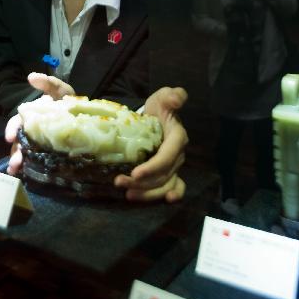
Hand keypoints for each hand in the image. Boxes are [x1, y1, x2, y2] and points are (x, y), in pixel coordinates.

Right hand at [5, 72, 74, 174]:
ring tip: (17, 170)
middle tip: (15, 162)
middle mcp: (32, 131)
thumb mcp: (62, 90)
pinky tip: (24, 175)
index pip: (17, 123)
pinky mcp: (49, 154)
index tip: (10, 137)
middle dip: (15, 152)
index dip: (12, 129)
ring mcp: (40, 144)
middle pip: (19, 142)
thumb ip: (49, 83)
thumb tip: (31, 77)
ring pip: (25, 153)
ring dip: (19, 161)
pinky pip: (36, 161)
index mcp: (32, 117)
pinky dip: (28, 167)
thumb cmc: (70, 103)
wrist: (89, 118)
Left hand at [114, 86, 188, 201]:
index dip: (153, 167)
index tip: (135, 173)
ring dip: (147, 192)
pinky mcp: (168, 171)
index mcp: (177, 137)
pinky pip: (173, 186)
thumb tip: (176, 99)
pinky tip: (163, 202)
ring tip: (127, 193)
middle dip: (142, 182)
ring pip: (164, 184)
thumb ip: (171, 96)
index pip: (167, 156)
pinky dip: (167, 195)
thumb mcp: (163, 96)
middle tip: (120, 182)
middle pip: (162, 175)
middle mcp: (178, 155)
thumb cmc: (159, 106)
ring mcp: (174, 165)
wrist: (156, 114)